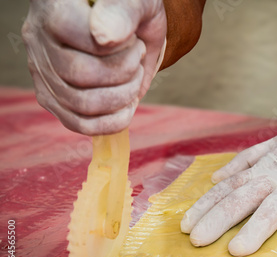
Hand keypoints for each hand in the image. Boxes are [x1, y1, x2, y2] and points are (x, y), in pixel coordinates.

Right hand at [22, 0, 166, 134]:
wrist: (127, 26)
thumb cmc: (130, 9)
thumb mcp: (135, 1)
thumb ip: (121, 12)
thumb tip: (105, 36)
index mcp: (54, 6)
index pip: (82, 39)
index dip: (119, 49)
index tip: (134, 40)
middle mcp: (38, 38)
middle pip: (80, 75)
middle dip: (125, 73)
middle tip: (137, 58)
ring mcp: (41, 70)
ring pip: (80, 104)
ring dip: (122, 97)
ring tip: (134, 77)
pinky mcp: (51, 97)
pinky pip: (77, 123)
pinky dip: (111, 122)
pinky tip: (127, 107)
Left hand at [181, 107, 276, 256]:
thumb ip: (247, 161)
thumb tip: (218, 177)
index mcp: (266, 166)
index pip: (230, 188)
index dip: (206, 206)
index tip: (186, 225)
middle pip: (243, 198)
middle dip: (217, 219)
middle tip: (196, 240)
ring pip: (276, 207)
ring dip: (256, 229)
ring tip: (237, 251)